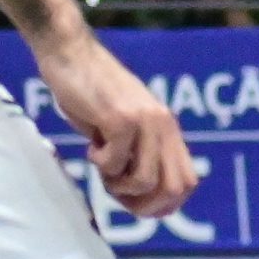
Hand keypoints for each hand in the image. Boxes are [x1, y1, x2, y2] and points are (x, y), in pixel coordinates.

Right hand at [40, 34, 197, 218]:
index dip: (164, 205)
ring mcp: (144, 121)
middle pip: (173, 189)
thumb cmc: (92, 93)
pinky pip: (113, 164)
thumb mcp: (126, 125)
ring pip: (144, 181)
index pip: (187, 182)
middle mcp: (163, 125)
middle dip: (142, 204)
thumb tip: (143, 194)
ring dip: (117, 184)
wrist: (70, 54)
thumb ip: (140, 152)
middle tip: (115, 190)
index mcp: (168, 129)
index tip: (135, 203)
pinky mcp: (119, 119)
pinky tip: (92, 143)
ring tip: (101, 164)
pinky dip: (98, 163)